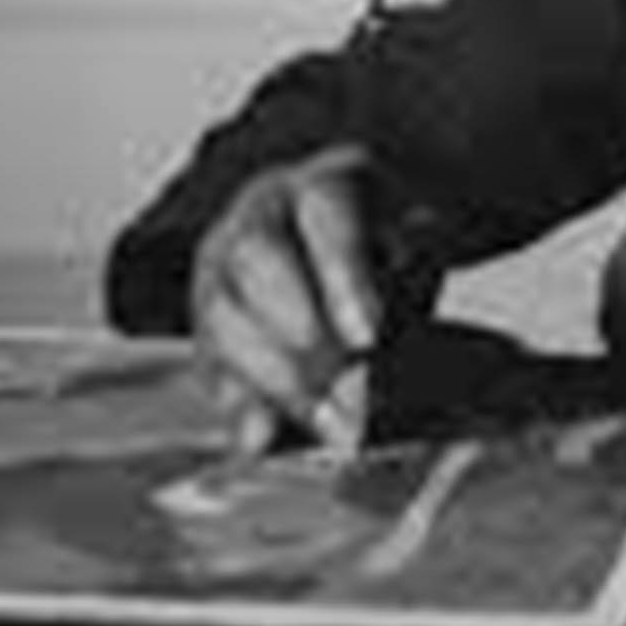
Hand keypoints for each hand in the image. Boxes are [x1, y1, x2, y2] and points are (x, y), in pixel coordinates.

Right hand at [189, 144, 384, 454]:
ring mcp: (222, 266)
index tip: (368, 336)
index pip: (329, 216)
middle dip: (294, 322)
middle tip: (337, 380)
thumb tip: (379, 355)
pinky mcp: (207, 323)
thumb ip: (406, 290)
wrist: (355, 257)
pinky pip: (209, 361)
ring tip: (324, 422)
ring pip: (221, 310)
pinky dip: (236, 404)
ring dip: (271, 374)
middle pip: (255, 255)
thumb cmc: (393, 255)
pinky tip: (260, 439)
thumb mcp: (419, 254)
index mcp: (325, 185)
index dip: (345, 275)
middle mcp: (260, 216)